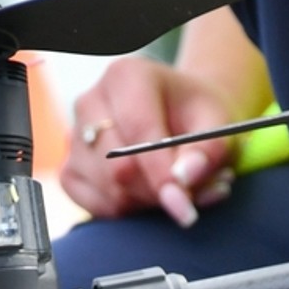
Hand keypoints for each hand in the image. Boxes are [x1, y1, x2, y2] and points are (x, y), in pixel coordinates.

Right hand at [61, 57, 237, 225]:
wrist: (179, 117)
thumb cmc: (197, 116)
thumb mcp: (218, 124)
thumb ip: (209, 150)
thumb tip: (185, 178)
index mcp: (126, 76)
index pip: (138, 130)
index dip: (161, 172)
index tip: (184, 202)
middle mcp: (91, 102)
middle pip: (119, 167)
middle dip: (158, 192)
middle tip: (190, 196)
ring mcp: (75, 138)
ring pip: (109, 191)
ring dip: (147, 203)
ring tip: (175, 191)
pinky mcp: (71, 170)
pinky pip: (96, 206)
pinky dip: (127, 211)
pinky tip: (148, 196)